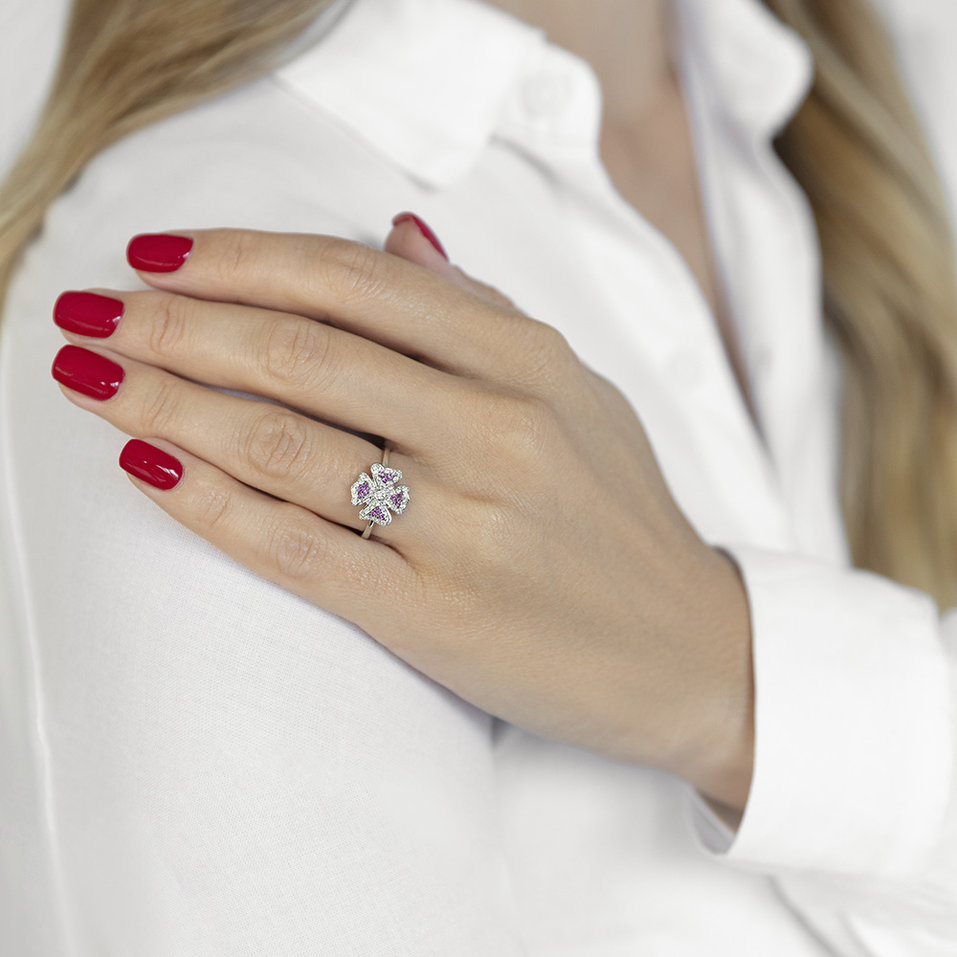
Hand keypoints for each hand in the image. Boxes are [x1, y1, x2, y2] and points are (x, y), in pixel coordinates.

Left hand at [51, 219, 754, 809]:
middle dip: (179, 325)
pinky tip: (148, 468)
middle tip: (98, 312)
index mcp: (530, 362)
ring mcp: (467, 527)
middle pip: (302, 353)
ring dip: (167, 404)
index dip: (243, 258)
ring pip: (283, 445)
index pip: (356, 281)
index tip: (162, 256)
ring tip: (93, 379)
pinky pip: (299, 548)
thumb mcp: (576, 391)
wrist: (689, 649)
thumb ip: (482, 313)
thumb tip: (393, 235)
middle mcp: (498, 432)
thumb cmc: (622, 515)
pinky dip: (210, 503)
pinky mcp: (439, 616)